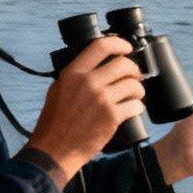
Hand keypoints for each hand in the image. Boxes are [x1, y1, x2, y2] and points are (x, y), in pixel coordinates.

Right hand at [22, 36, 143, 184]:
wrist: (55, 149)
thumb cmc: (55, 122)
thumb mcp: (57, 90)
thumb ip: (75, 76)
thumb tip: (93, 64)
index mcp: (73, 73)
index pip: (101, 46)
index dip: (119, 43)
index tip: (126, 47)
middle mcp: (88, 83)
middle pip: (123, 64)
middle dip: (134, 69)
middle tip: (134, 76)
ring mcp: (102, 100)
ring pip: (133, 84)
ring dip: (138, 89)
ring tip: (134, 95)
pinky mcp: (112, 117)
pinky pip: (135, 105)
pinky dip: (138, 106)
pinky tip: (133, 108)